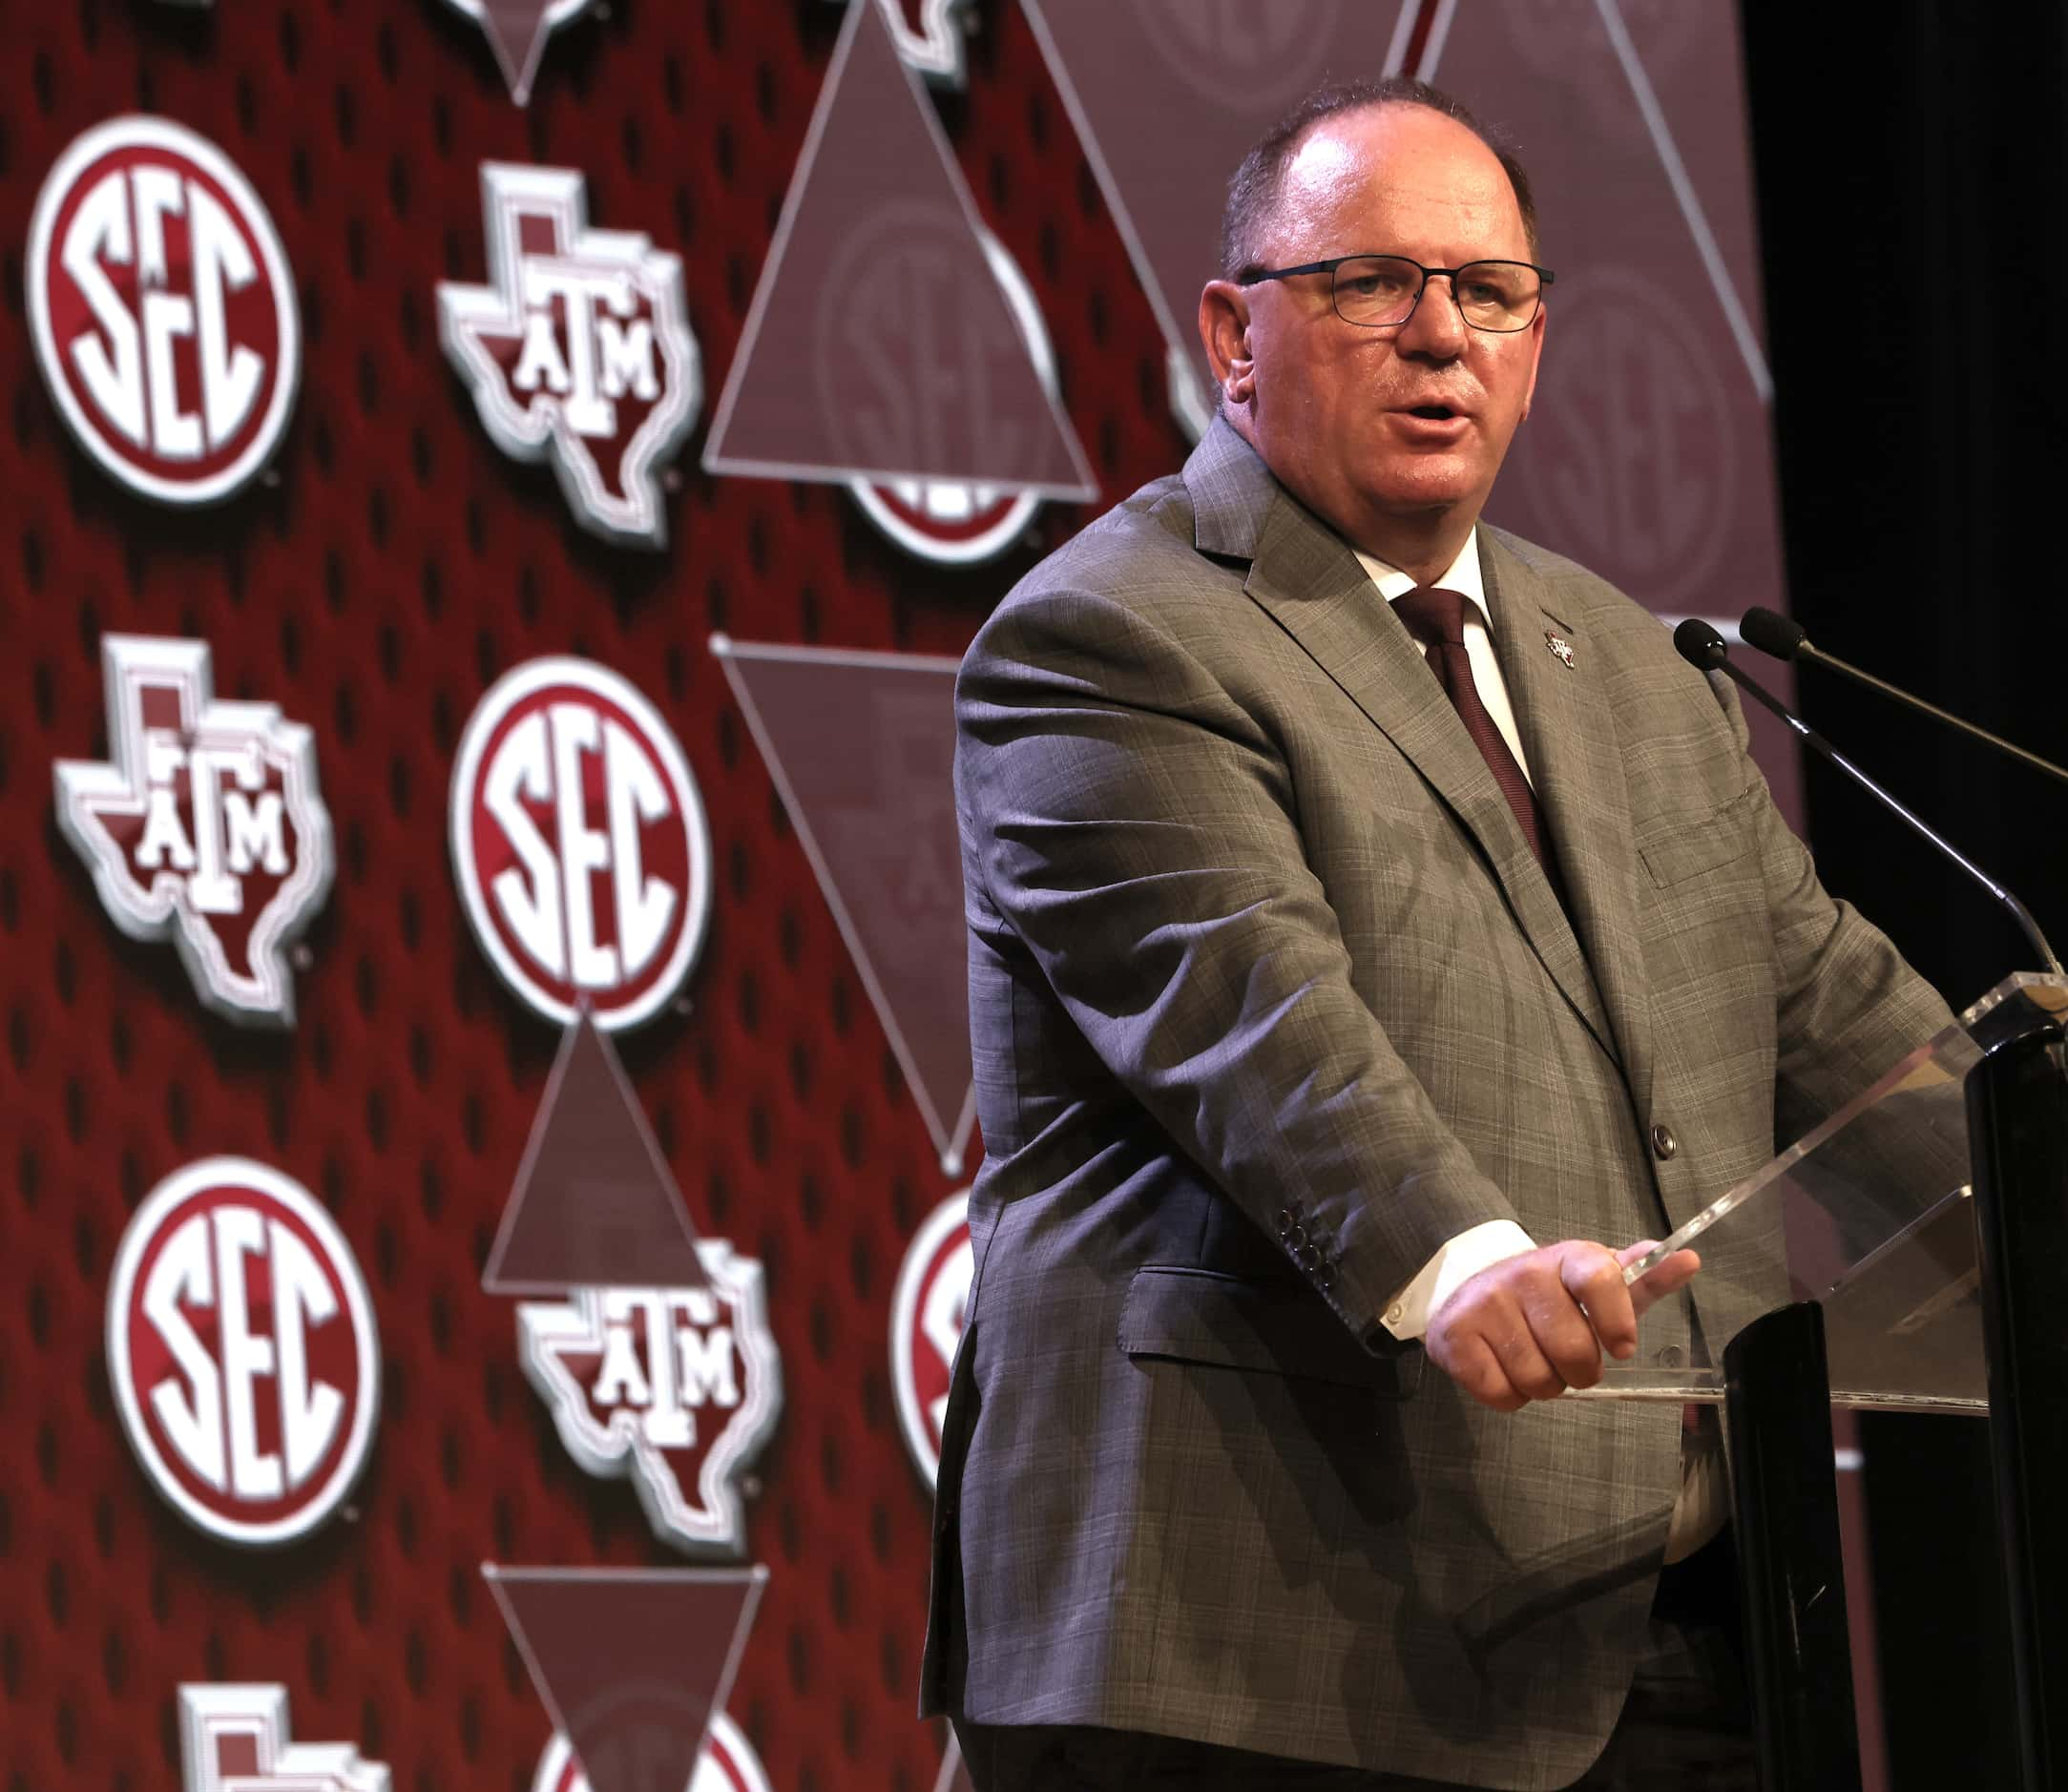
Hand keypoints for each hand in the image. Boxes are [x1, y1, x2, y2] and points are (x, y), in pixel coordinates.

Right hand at [1424, 1239, 1700, 1411]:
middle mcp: (1523, 1275)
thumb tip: (1690, 1260)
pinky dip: (1509, 1395)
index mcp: (1565, 1259)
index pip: (1599, 1278)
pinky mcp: (1455, 1335)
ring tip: (1535, 1363)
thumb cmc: (1548, 1294)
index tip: (1622, 1348)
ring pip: (1537, 1379)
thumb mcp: (1595, 1282)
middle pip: (1573, 1351)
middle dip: (1578, 1372)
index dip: (1616, 1319)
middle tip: (1569, 1361)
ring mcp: (1485, 1303)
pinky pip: (1500, 1392)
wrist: (1469, 1285)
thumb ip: (1642, 1279)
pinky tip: (1504, 1369)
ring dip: (1543, 1386)